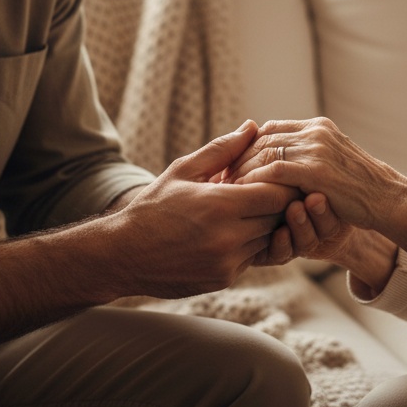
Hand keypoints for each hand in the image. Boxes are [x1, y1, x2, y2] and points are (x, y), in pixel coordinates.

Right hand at [107, 121, 298, 298]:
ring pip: (268, 240)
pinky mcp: (223, 279)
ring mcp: (227, 263)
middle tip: (269, 190)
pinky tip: (232, 231)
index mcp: (220, 205)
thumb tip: (251, 127)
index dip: (282, 184)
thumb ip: (222, 149)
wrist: (124, 254)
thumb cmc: (154, 206)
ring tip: (248, 209)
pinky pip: (252, 257)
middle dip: (278, 204)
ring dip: (265, 225)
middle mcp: (228, 238)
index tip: (278, 175)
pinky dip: (249, 244)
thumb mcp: (184, 170)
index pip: (277, 195)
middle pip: (277, 218)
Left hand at [226, 117, 398, 229]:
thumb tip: (279, 156)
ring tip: (227, 186)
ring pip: (265, 152)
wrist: (388, 199)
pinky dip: (255, 180)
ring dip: (242, 169)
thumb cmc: (360, 188)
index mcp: (318, 126)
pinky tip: (243, 193)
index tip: (233, 162)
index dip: (249, 145)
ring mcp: (316, 149)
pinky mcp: (316, 170)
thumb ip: (309, 153)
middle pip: (263, 138)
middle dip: (240, 157)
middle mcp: (315, 132)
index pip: (271, 129)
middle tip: (221, 175)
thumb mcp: (334, 160)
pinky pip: (274, 170)